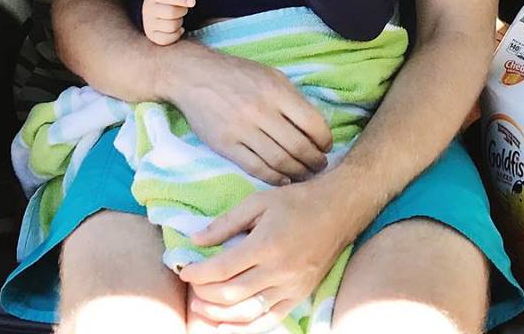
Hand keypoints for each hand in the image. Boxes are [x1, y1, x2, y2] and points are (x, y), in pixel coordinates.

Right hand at [142, 0, 195, 44]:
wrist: (153, 13)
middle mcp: (148, 9)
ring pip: (172, 26)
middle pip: (172, 12)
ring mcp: (148, 24)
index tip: (193, 2)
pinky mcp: (151, 36)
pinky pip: (168, 39)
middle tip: (182, 9)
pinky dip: (176, 34)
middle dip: (182, 11)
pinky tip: (176, 29)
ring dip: (179, 23)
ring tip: (177, 18)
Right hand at [164, 43, 331, 184]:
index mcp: (276, 91)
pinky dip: (274, 178)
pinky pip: (256, 168)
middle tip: (320, 166)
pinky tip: (283, 179)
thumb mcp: (272, 75)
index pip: (312, 122)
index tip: (327, 146)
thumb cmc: (239, 75)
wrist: (195, 76)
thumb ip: (292, 99)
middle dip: (315, 160)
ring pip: (279, 161)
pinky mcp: (226, 146)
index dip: (325, 139)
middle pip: (298, 146)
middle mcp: (261, 111)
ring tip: (305, 174)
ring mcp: (242, 130)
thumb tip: (314, 127)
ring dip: (297, 172)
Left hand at [180, 177, 356, 330]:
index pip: (222, 268)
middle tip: (191, 286)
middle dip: (203, 294)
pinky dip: (244, 328)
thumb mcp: (260, 201)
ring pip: (246, 313)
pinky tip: (226, 325)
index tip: (185, 269)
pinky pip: (267, 321)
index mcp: (267, 244)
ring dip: (218, 314)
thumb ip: (227, 223)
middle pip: (230, 294)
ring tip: (201, 306)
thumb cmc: (297, 201)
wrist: (339, 209)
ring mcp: (291, 287)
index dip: (198, 273)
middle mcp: (279, 270)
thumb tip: (195, 240)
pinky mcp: (299, 297)